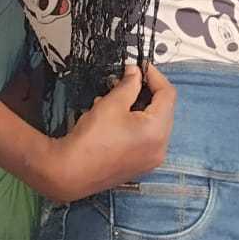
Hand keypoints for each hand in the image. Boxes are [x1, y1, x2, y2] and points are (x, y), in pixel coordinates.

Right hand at [35, 64, 176, 201]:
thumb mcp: (112, 103)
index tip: (141, 66)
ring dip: (137, 107)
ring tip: (114, 99)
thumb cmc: (90, 140)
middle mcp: (160, 148)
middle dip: (145, 92)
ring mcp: (150, 159)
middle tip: (127, 80)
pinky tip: (113, 118)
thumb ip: (129, 84)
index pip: (168, 95)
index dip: (155, 76)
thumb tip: (135, 73)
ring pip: (152, 124)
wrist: (70, 172)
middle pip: (162, 110)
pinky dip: (134, 124)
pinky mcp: (139, 165)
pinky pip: (144, 137)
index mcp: (157, 131)